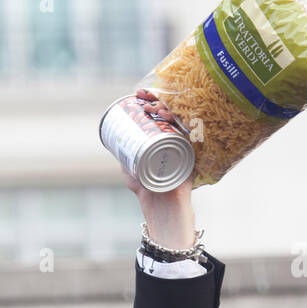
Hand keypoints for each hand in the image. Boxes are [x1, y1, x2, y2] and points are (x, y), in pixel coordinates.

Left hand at [124, 90, 195, 248]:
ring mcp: (186, 149)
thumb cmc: (150, 195)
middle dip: (156, 101)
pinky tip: (169, 117)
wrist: (164, 213)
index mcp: (166, 142)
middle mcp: (178, 142)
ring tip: (152, 107)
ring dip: (166, 110)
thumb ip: (126, 162)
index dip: (150, 101)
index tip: (137, 94)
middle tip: (143, 97)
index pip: (160, 115)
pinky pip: (189, 138)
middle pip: (169, 114)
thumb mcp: (134, 175)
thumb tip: (114, 147)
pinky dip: (180, 126)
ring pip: (178, 123)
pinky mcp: (192, 159)